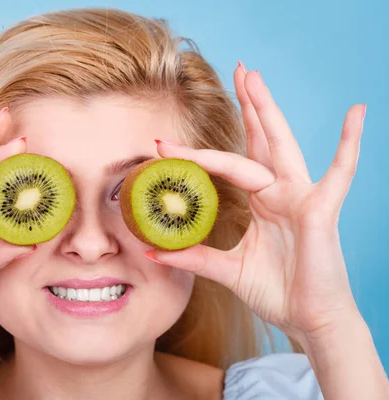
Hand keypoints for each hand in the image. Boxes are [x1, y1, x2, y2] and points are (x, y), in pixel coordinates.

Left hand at [149, 64, 365, 341]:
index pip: (229, 164)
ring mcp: (301, 198)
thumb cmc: (278, 291)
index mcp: (262, 202)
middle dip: (249, 106)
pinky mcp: (320, 211)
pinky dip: (349, 144)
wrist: (310, 320)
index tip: (163, 144)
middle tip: (238, 69)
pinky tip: (357, 113)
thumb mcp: (227, 268)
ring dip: (268, 112)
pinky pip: (339, 173)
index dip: (197, 153)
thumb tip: (152, 251)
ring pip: (282, 147)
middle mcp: (281, 192)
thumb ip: (194, 256)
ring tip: (254, 78)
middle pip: (262, 140)